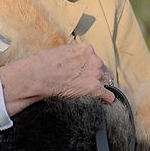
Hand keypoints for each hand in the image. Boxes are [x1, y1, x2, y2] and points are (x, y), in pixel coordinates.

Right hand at [0, 43, 114, 115]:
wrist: (41, 75)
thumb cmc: (45, 63)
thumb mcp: (60, 51)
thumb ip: (72, 54)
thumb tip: (69, 58)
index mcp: (86, 49)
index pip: (95, 58)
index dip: (92, 66)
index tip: (88, 71)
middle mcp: (94, 60)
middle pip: (103, 69)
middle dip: (99, 75)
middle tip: (93, 82)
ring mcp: (96, 74)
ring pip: (107, 81)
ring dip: (102, 87)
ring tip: (99, 93)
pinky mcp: (95, 88)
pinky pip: (108, 95)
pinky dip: (107, 98)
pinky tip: (106, 101)